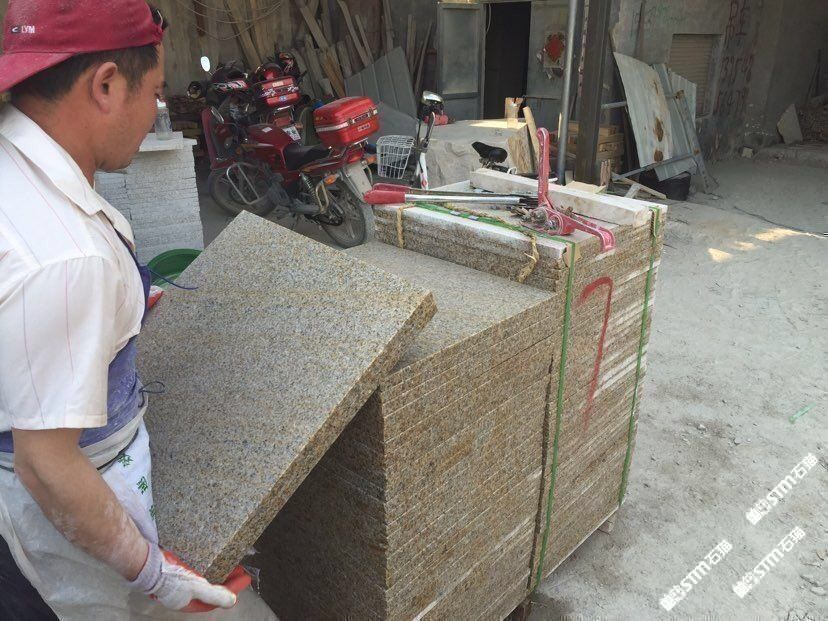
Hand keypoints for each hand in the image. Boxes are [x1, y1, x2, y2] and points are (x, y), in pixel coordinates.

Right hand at [130, 544, 248, 611]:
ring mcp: (178, 579)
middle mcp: (182, 593)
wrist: (145, 560)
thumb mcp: (196, 587)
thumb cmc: (170, 577)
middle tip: (239, 567)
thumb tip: (232, 601)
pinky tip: (212, 554)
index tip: (245, 577)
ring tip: (230, 560)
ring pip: (203, 576)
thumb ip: (215, 595)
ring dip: (217, 569)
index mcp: (186, 602)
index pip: (215, 599)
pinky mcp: (176, 566)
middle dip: (226, 579)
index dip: (232, 589)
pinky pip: (195, 566)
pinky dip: (206, 562)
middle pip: (210, 587)